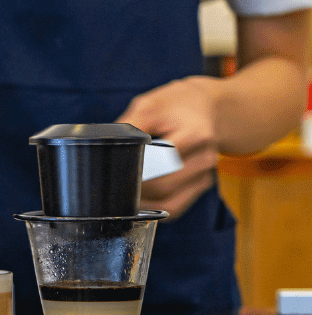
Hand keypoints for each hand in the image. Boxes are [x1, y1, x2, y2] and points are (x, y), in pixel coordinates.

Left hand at [116, 76, 220, 218]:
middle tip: (110, 185)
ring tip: (120, 193)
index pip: (162, 163)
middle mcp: (205, 158)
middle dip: (134, 189)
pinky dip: (154, 208)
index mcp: (196, 135)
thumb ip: (130, 126)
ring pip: (169, 203)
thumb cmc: (174, 106)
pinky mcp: (200, 186)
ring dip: (142, 203)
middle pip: (164, 187)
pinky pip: (175, 208)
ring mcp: (205, 175)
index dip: (135, 171)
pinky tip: (138, 200)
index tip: (114, 172)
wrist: (204, 107)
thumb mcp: (150, 105)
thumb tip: (108, 146)